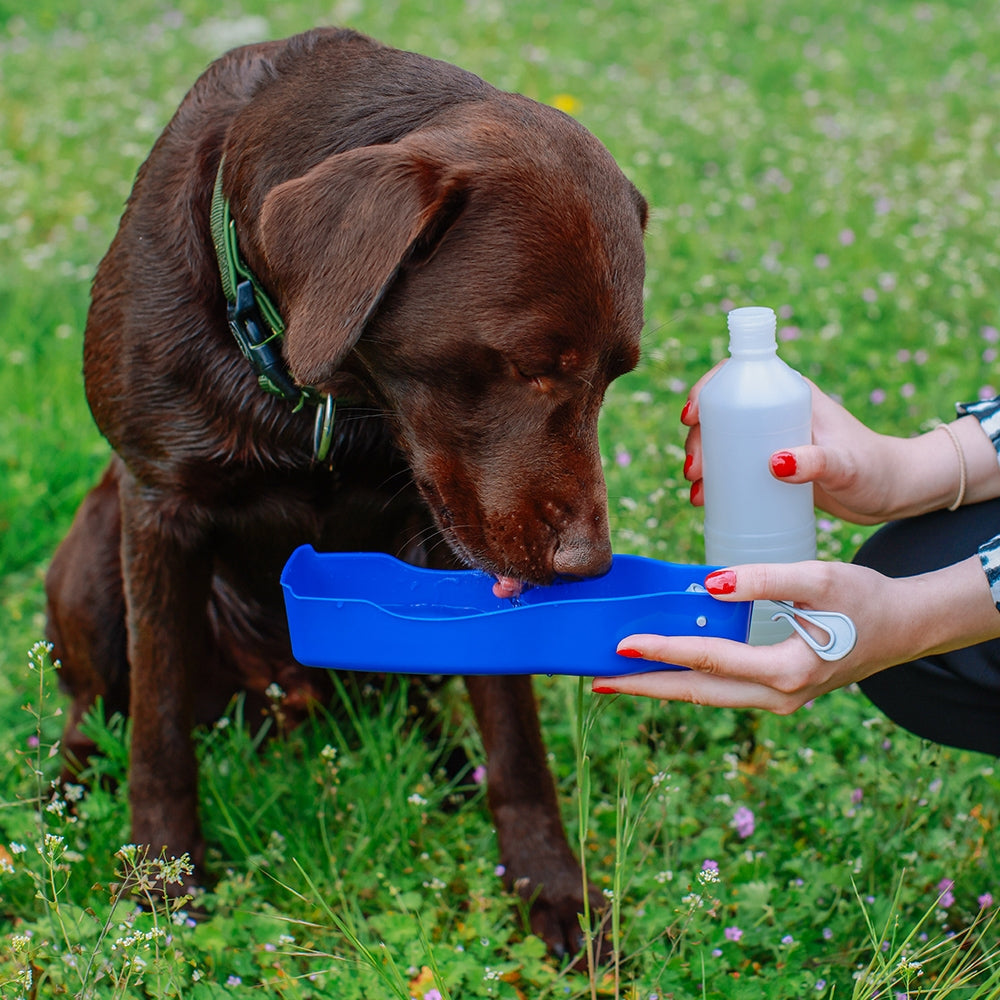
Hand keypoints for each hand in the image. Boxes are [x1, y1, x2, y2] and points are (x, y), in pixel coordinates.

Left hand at [593, 556, 997, 712]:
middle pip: (697, 694)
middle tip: (597, 679)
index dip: (663, 651)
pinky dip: (688, 679)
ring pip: (707, 697)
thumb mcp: (819, 578)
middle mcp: (778, 698)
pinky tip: (662, 666)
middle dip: (645, 687)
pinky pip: (722, 689)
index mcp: (786, 672)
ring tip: (617, 677)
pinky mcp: (777, 693)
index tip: (621, 644)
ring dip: (661, 686)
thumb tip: (710, 585)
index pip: (709, 660)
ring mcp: (778, 702)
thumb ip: (764, 580)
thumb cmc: (864, 599)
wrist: (905, 628)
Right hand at [680, 371, 959, 523]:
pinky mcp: (772, 466)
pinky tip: (705, 499)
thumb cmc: (875, 471)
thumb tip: (774, 463)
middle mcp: (777, 412)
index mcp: (792, 394)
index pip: (739, 374)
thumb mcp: (845, 466)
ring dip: (702, 461)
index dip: (707, 388)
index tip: (692, 417)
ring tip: (697, 492)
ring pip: (723, 440)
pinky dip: (715, 480)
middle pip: (722, 412)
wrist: (893, 494)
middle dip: (699, 438)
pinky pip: (733, 465)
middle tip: (695, 471)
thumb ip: (815, 462)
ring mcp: (772, 439)